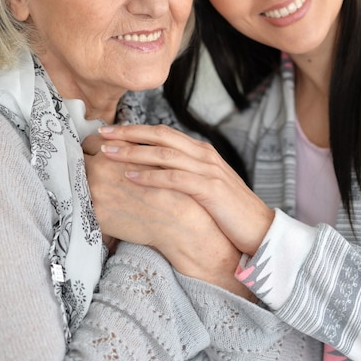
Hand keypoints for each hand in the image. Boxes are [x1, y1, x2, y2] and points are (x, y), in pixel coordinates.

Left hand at [82, 132, 251, 297]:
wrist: (259, 229)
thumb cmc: (226, 212)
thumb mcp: (202, 187)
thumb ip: (181, 174)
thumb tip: (151, 174)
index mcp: (200, 152)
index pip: (162, 133)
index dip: (134, 130)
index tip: (108, 131)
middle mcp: (203, 155)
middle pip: (160, 136)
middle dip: (128, 134)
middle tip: (100, 134)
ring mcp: (208, 170)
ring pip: (164, 154)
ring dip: (133, 152)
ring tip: (108, 153)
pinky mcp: (211, 189)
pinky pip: (175, 178)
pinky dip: (151, 176)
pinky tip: (131, 176)